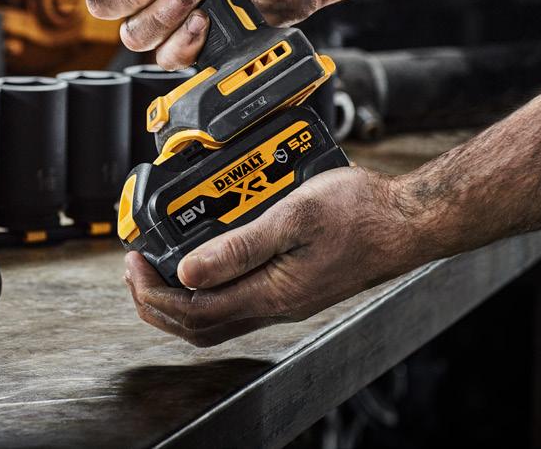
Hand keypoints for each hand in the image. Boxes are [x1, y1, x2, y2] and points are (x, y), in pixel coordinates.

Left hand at [123, 166, 418, 345]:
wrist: (407, 222)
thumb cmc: (361, 214)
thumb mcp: (295, 217)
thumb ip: (240, 245)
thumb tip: (188, 270)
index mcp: (272, 293)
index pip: (194, 311)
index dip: (154, 293)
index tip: (134, 262)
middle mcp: (275, 305)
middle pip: (198, 326)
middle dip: (157, 302)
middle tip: (136, 269)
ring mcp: (284, 299)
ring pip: (216, 318)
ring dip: (180, 299)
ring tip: (159, 266)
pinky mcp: (292, 288)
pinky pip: (237, 302)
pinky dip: (208, 288)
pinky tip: (204, 261)